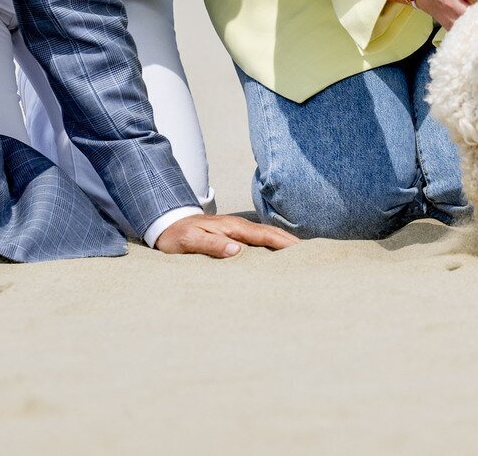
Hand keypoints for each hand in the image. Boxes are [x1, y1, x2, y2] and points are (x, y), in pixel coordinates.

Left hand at [154, 214, 299, 257]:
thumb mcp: (191, 242)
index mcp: (232, 228)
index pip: (264, 235)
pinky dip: (272, 244)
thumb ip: (212, 246)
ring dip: (284, 243)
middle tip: (311, 254)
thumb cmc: (177, 236)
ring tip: (300, 254)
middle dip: (291, 242)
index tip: (301, 251)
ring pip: (266, 235)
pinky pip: (258, 239)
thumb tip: (237, 251)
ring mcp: (237, 229)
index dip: (284, 243)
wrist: (166, 223)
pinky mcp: (233, 234)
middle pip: (271, 233)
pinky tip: (277, 253)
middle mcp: (238, 226)